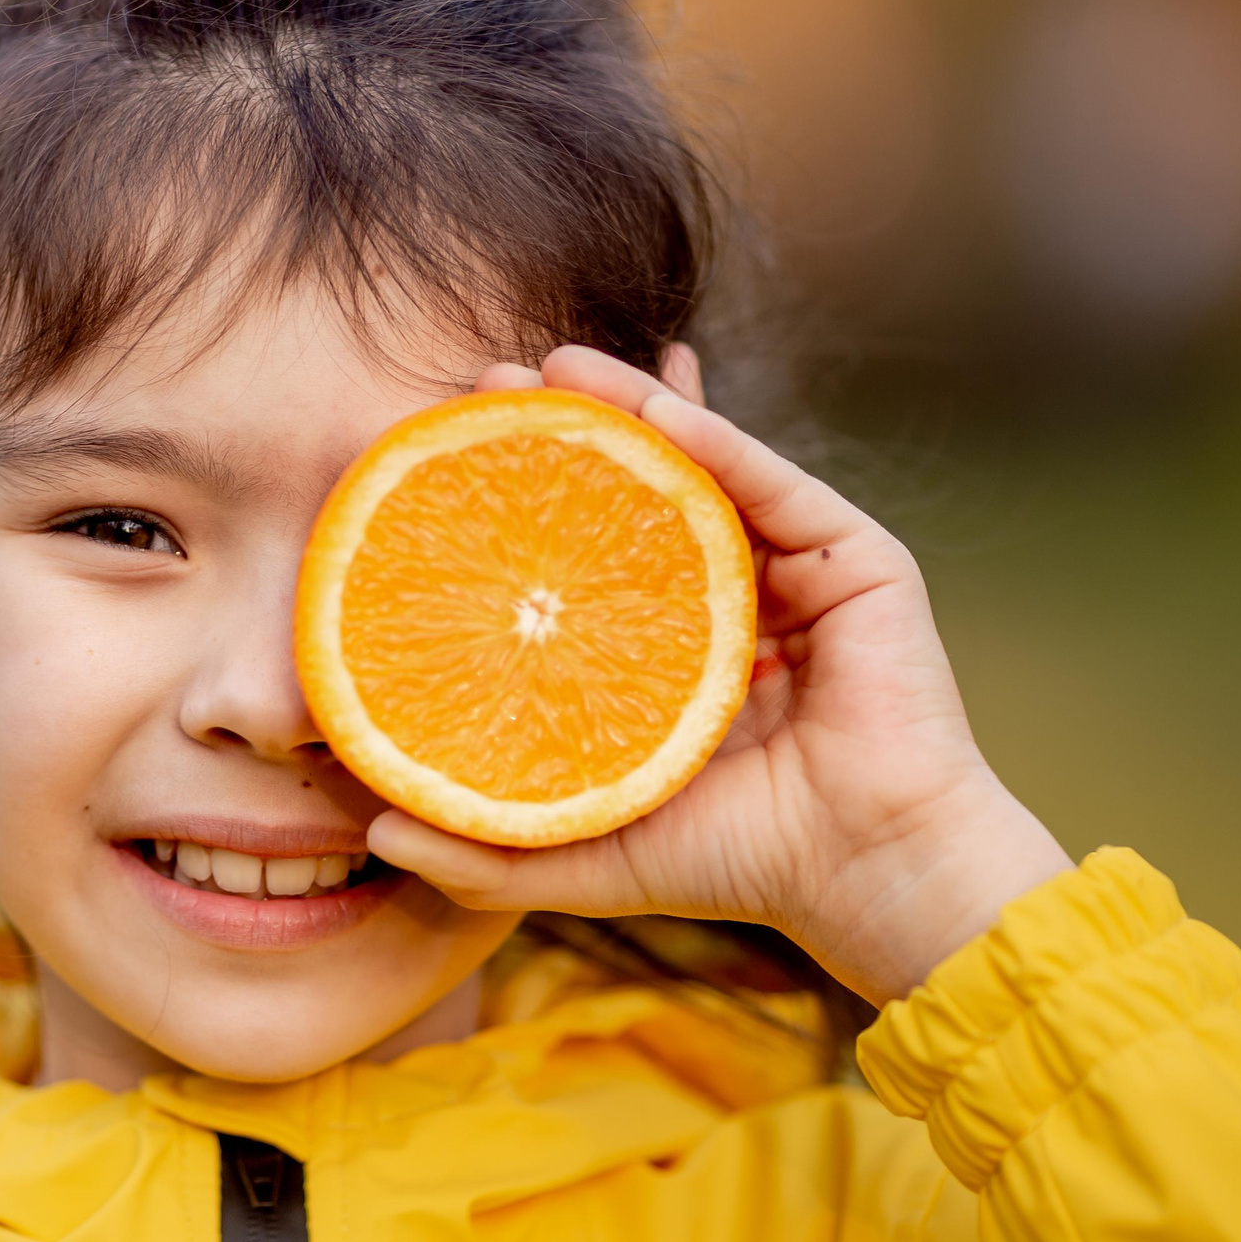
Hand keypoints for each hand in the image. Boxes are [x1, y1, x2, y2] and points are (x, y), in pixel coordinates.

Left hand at [364, 346, 1071, 1005]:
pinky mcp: (858, 559)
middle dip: (567, 428)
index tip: (447, 456)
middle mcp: (738, 596)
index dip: (527, 498)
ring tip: (550, 364)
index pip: (595, 551)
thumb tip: (373, 839)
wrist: (867, 877)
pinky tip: (649, 401)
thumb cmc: (739, 867)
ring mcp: (800, 571)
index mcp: (677, 651)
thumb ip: (486, 851)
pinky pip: (772, 481)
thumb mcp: (587, 851)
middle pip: (643, 489)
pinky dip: (712, 436)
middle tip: (488, 381)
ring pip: (703, 466)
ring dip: (628, 403)